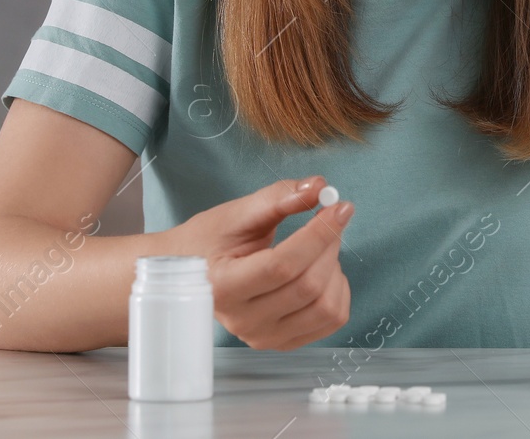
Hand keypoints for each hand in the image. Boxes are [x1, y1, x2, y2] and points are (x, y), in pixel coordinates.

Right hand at [162, 175, 353, 349]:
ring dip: (335, 267)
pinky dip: (338, 289)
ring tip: (320, 245)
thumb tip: (319, 186)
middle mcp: (242, 321)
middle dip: (328, 244)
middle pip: (307, 286)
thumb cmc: (209, 241)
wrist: (190, 273)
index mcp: (223, 287)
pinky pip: (331, 320)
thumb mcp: (235, 214)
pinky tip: (320, 269)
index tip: (338, 207)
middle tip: (329, 216)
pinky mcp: (283, 342)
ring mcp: (264, 337)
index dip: (317, 234)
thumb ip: (277, 198)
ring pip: (325, 307)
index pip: (282, 265)